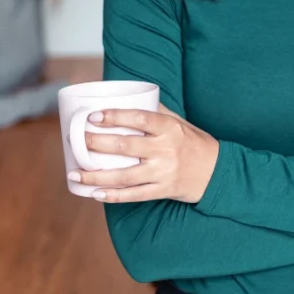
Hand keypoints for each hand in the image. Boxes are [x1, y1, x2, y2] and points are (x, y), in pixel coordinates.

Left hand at [68, 104, 218, 203]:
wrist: (217, 172)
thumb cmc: (195, 142)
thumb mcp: (180, 122)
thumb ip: (156, 112)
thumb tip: (128, 98)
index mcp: (169, 128)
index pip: (139, 119)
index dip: (115, 117)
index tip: (93, 116)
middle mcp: (166, 149)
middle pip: (126, 146)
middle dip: (97, 143)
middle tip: (76, 141)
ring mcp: (164, 171)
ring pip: (125, 175)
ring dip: (97, 176)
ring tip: (75, 174)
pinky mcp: (163, 190)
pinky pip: (134, 195)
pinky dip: (114, 196)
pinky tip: (95, 194)